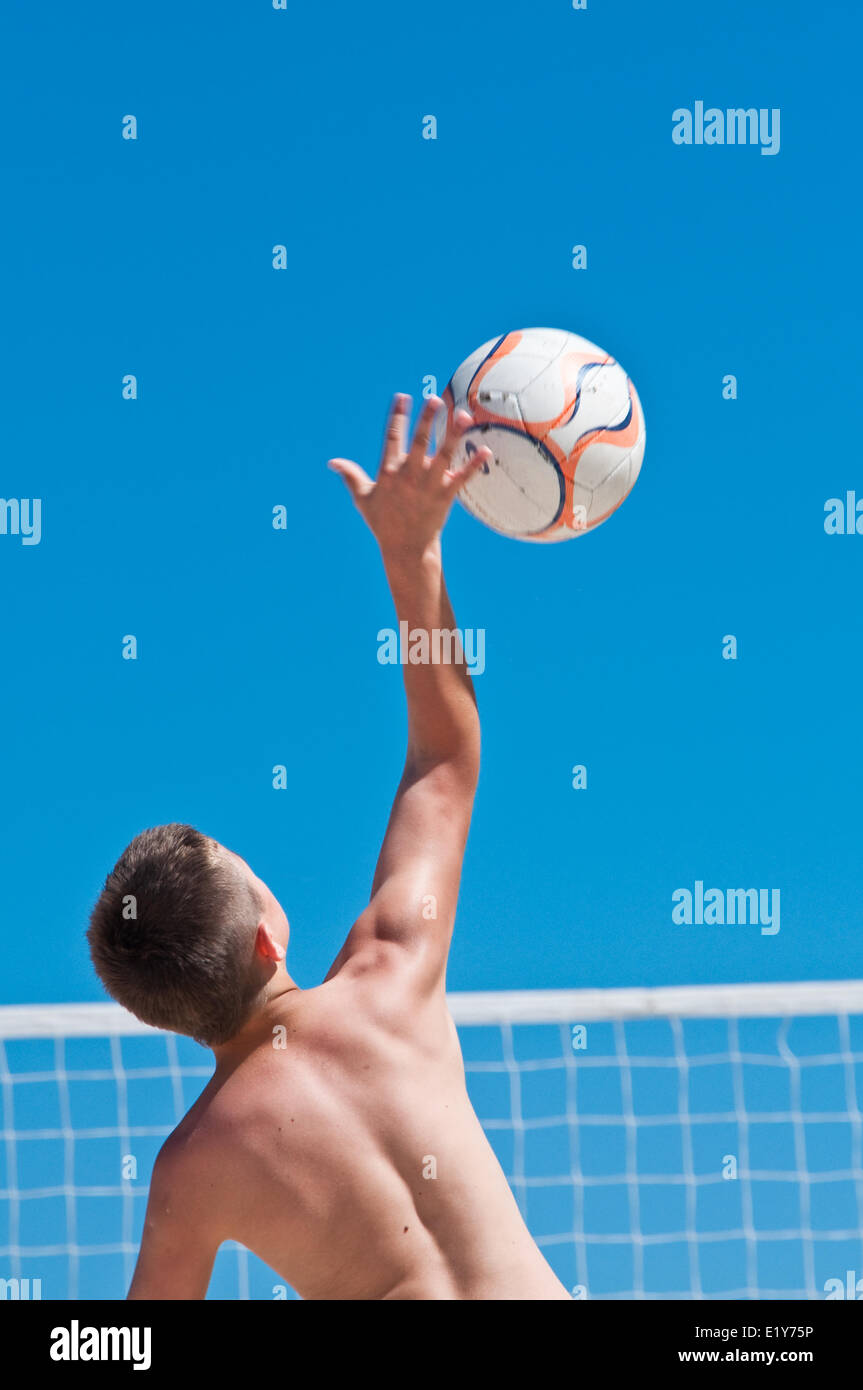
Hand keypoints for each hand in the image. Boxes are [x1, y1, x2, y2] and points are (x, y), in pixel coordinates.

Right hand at [328, 394, 491, 560]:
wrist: (406, 549)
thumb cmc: (383, 523)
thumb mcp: (363, 499)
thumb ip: (350, 476)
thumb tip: (333, 462)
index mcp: (389, 472)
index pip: (392, 438)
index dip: (397, 417)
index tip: (402, 397)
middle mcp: (409, 476)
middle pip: (420, 442)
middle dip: (427, 420)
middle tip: (435, 399)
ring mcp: (428, 486)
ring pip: (444, 455)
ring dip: (453, 435)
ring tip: (463, 416)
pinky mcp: (445, 497)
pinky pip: (462, 478)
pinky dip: (474, 465)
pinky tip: (486, 450)